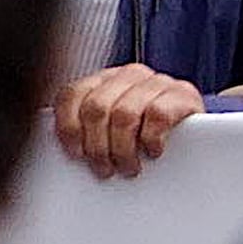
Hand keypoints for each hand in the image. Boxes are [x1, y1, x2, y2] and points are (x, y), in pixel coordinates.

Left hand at [54, 66, 206, 180]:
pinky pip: (156, 115)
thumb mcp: (107, 126)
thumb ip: (82, 128)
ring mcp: (157, 81)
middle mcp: (128, 74)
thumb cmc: (141, 132)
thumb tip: (49, 149)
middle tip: (104, 168)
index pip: (73, 94)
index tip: (75, 154)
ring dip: (123, 149)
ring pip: (125, 114)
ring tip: (128, 166)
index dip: (69, 127)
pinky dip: (150, 139)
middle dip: (98, 146)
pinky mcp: (182, 93)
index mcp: (103, 80)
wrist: (193, 130)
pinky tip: (152, 150)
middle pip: (97, 107)